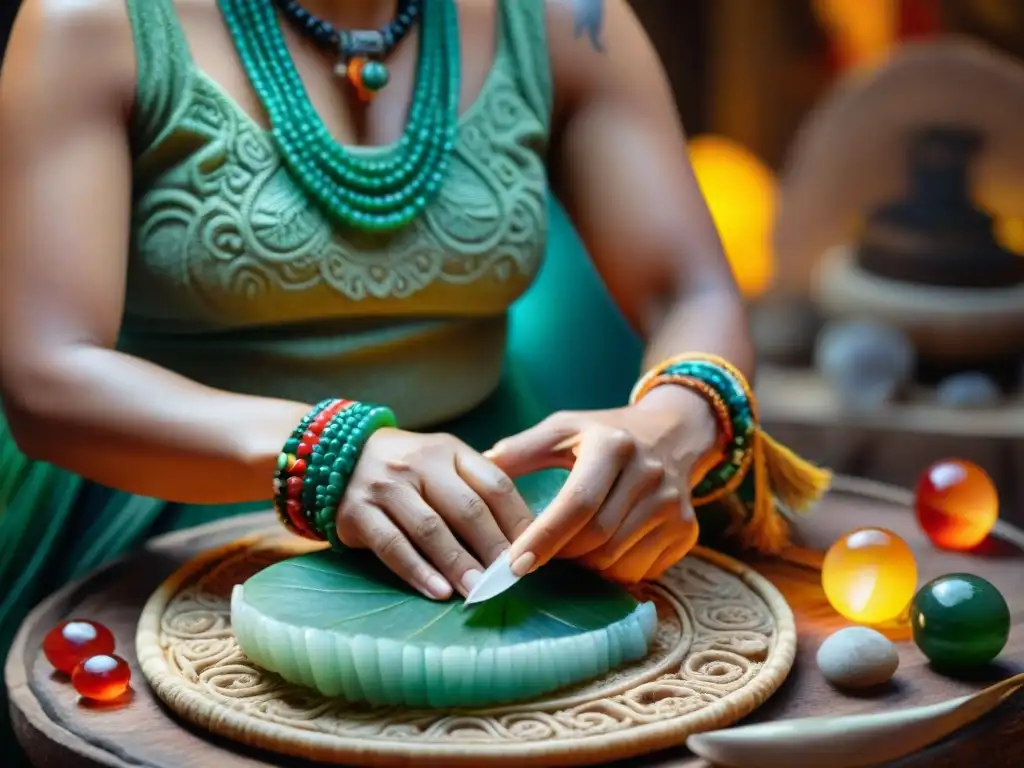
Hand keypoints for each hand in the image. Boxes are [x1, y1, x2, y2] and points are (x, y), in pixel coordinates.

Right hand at [334, 429, 533, 600]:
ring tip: (479, 591)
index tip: (535, 552)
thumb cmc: (409, 469)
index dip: (519, 520)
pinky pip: (392, 546)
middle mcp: (419, 464)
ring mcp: (387, 487)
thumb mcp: (444, 462)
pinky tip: (438, 592)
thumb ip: (477, 488)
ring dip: (458, 563)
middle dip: (493, 547)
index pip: (495, 484)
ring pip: (431, 529)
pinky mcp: (358, 512)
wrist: (338, 455)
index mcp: (450, 451)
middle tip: (510, 579)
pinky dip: (418, 571)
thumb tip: (525, 535)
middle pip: (467, 508)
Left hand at [485, 386, 717, 582]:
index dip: (544, 538)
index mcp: (613, 446)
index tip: (514, 564)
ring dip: (585, 565)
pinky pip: (641, 570)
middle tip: (538, 555)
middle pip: (597, 538)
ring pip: (618, 560)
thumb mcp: (564, 428)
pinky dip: (613, 571)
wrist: (673, 434)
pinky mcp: (686, 530)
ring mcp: (673, 506)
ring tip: (570, 549)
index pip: (576, 503)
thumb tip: (478, 468)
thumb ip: (521, 449)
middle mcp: (649, 475)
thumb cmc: (605, 434)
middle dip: (561, 555)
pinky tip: (601, 552)